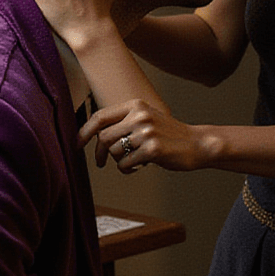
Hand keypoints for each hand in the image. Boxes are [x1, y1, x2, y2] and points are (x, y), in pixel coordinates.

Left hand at [84, 99, 216, 174]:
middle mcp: (140, 116)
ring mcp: (146, 132)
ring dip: (118, 161)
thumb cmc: (169, 135)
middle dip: (100, 153)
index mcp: (136, 105)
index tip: (77, 144)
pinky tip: (139, 167)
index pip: (100, 116)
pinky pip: (125, 164)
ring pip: (113, 152)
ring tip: (131, 161)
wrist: (198, 144)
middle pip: (103, 137)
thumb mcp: (146, 119)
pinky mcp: (152, 149)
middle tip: (101, 162)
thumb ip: (124, 122)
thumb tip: (94, 136)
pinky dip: (127, 169)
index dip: (84, 131)